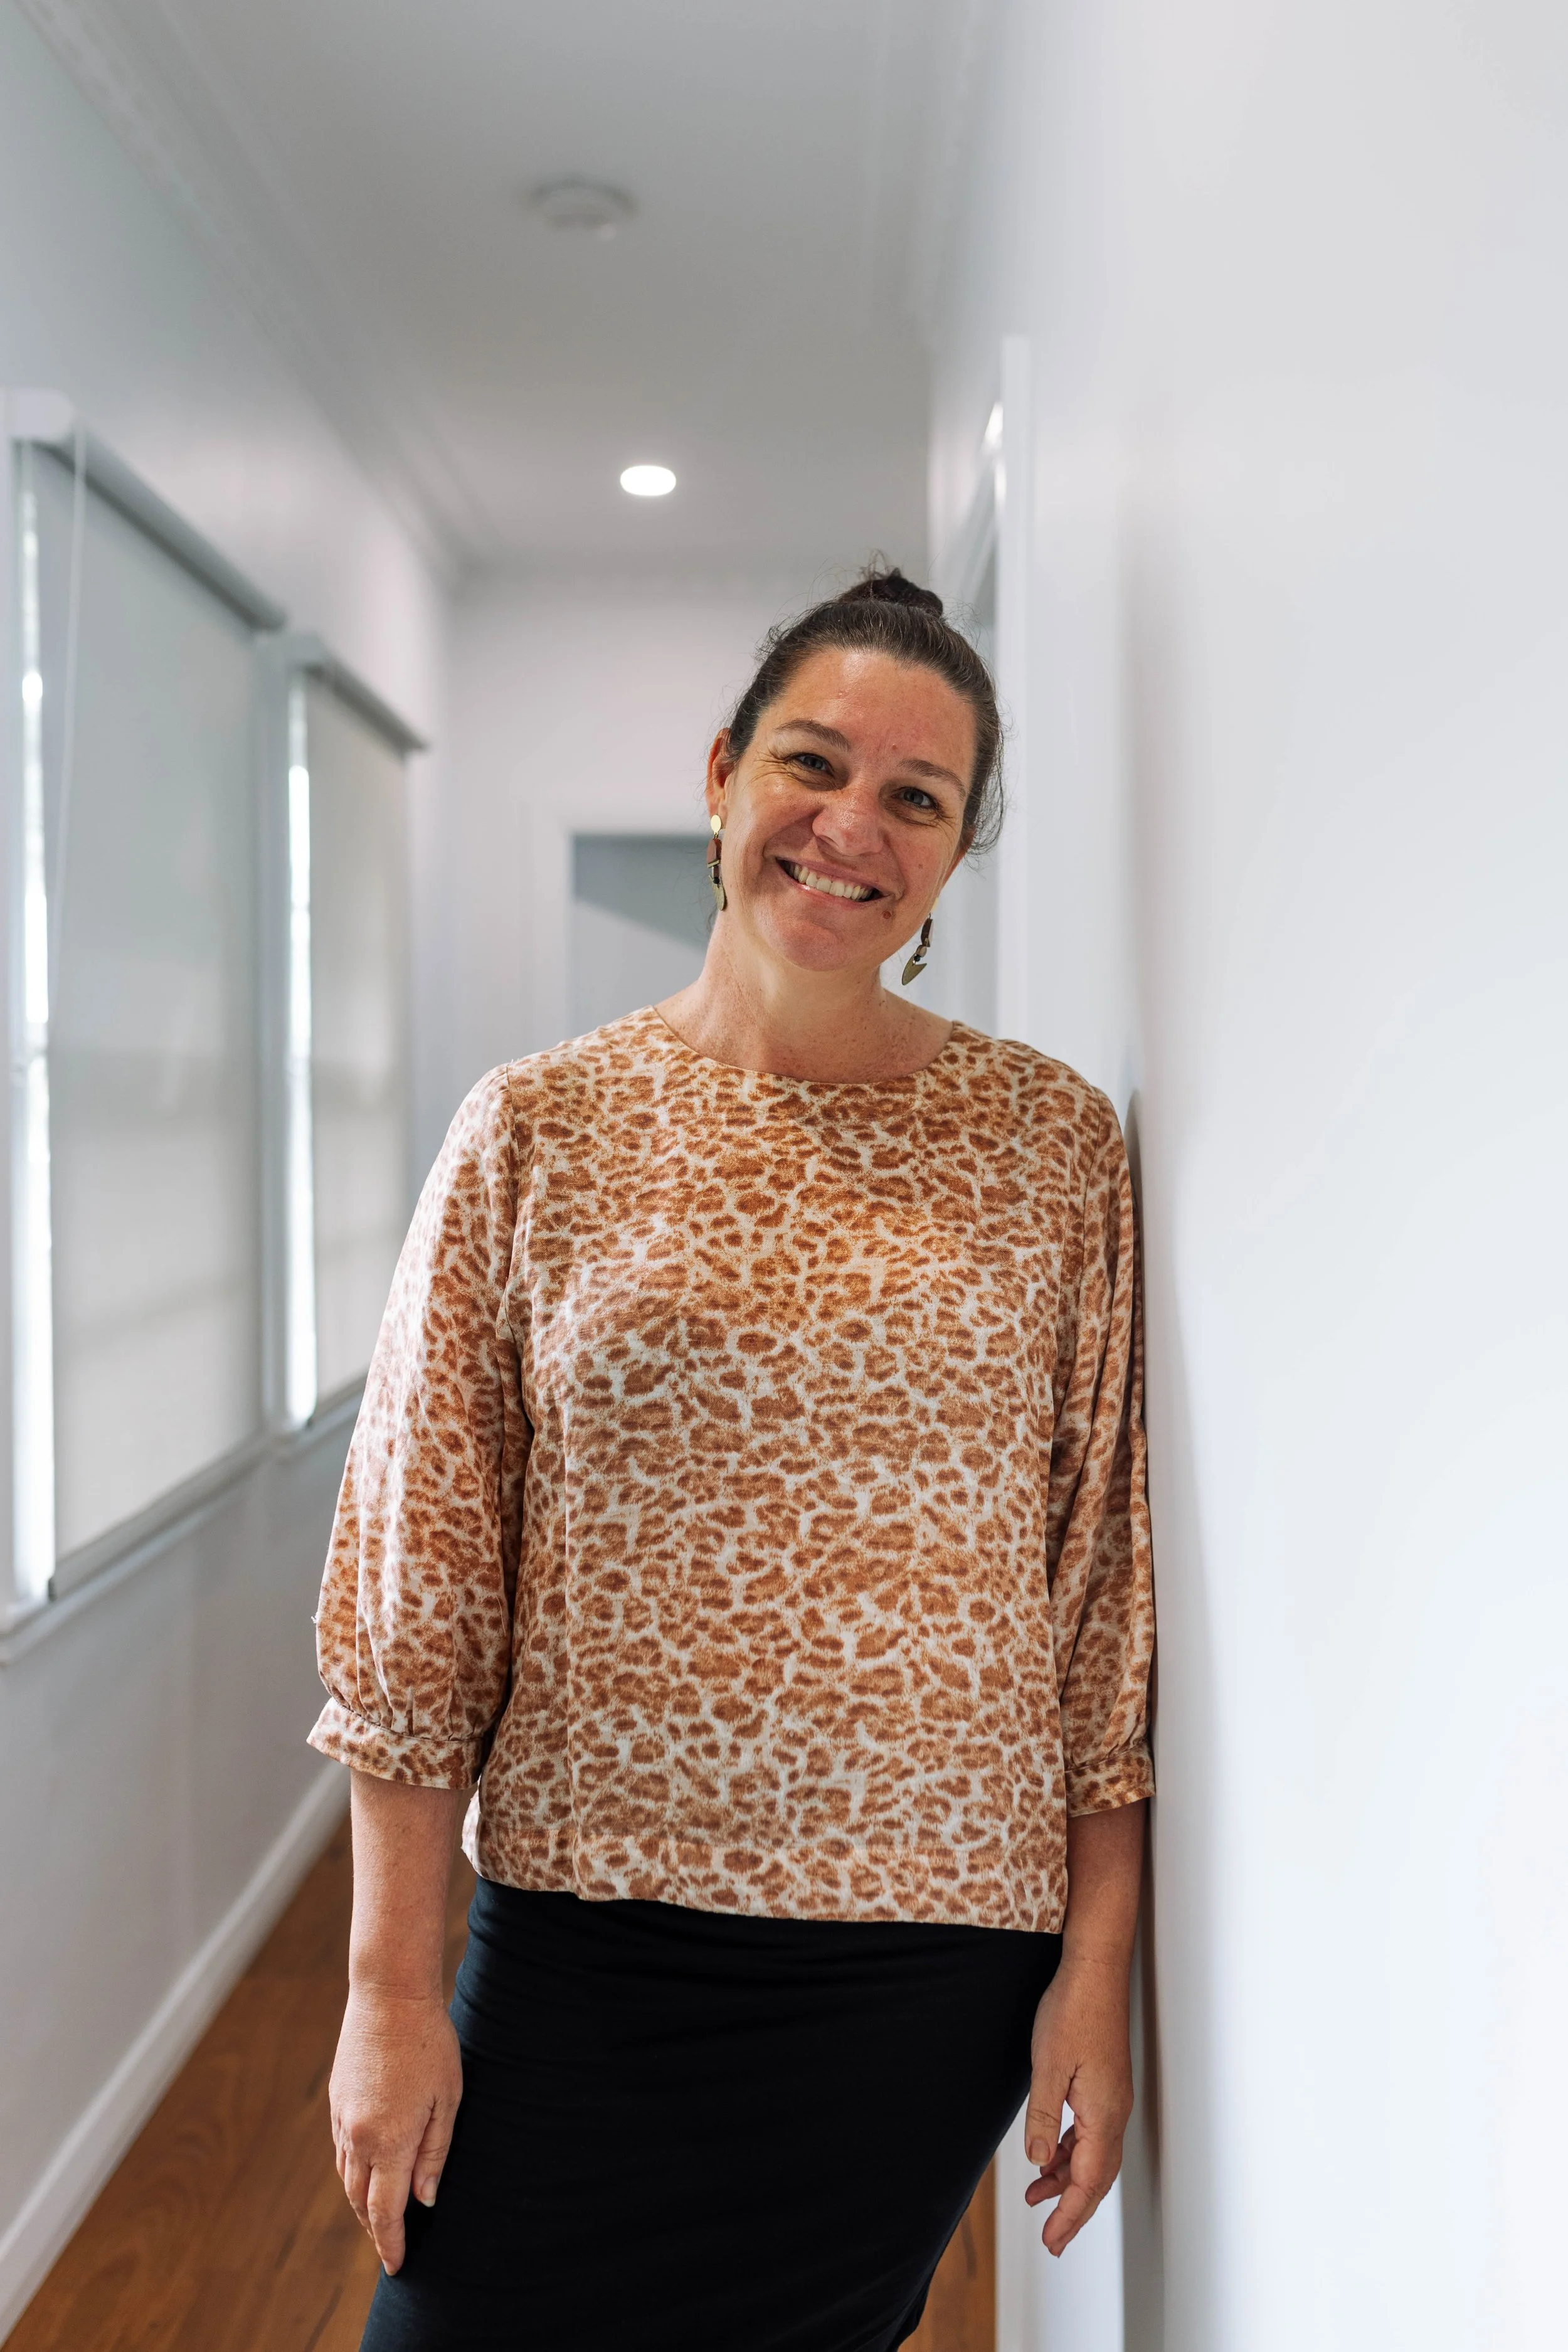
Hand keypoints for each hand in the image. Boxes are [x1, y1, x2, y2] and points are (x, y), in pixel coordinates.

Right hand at [329, 1985, 462, 2273]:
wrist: (388, 1995)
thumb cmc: (429, 2043)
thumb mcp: (446, 2099)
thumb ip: (434, 2154)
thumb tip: (424, 2200)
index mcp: (389, 2141)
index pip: (385, 2211)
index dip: (391, 2243)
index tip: (397, 2266)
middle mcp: (358, 2136)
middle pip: (361, 2200)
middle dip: (375, 2228)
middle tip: (392, 2246)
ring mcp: (342, 2118)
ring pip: (347, 2177)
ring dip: (362, 2201)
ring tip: (380, 2215)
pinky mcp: (336, 2100)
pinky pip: (341, 2150)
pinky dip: (353, 2170)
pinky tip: (368, 2170)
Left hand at [1022, 1954, 1133, 2256]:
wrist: (1095, 1970)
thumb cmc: (1073, 2010)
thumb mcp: (1048, 2065)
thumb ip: (1043, 2116)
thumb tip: (1039, 2160)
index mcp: (1103, 2113)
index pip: (1089, 2182)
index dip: (1070, 2216)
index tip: (1052, 2242)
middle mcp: (1114, 2111)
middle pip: (1098, 2177)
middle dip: (1074, 2209)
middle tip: (1050, 2236)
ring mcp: (1112, 2098)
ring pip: (1095, 2156)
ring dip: (1069, 2179)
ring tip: (1037, 2193)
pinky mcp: (1105, 2084)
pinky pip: (1092, 2133)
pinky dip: (1072, 2151)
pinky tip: (1051, 2152)